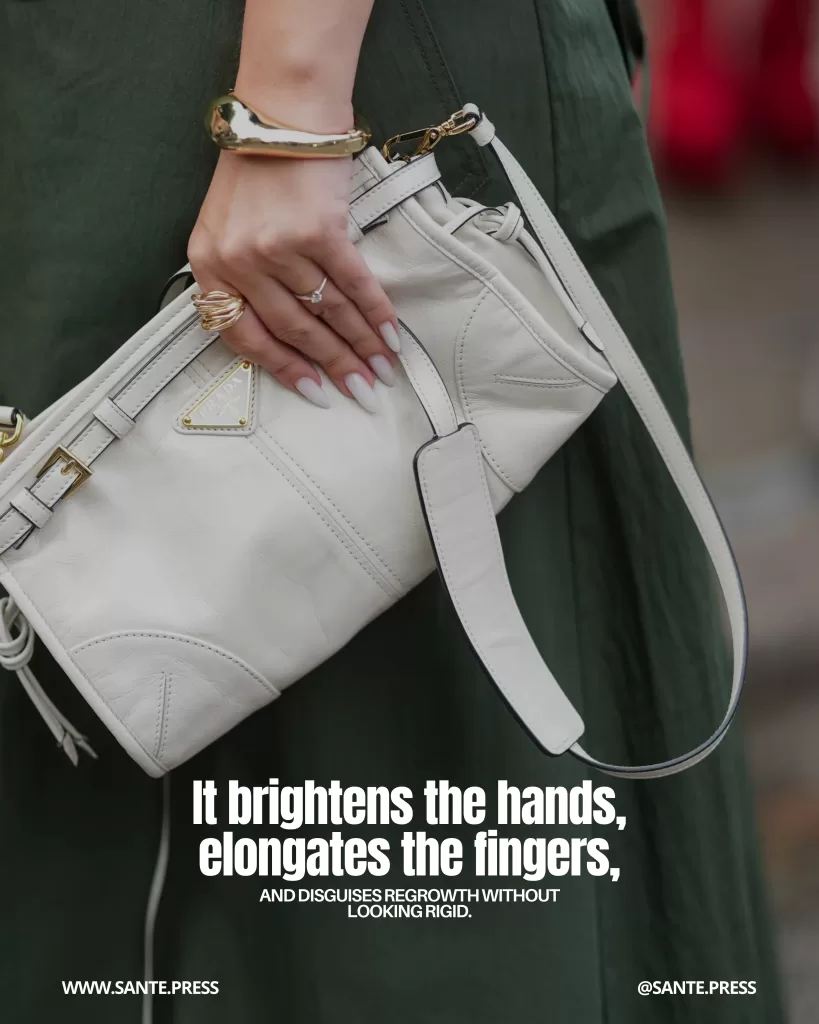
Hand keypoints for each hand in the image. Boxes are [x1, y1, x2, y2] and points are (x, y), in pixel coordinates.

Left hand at [187, 150, 400, 412]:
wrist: (282, 115)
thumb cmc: (257, 172)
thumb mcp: (227, 229)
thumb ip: (244, 280)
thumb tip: (289, 337)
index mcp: (210, 264)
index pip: (246, 335)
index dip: (285, 369)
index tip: (315, 392)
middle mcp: (240, 260)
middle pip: (294, 330)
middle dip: (333, 366)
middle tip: (360, 391)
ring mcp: (279, 247)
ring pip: (327, 312)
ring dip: (361, 346)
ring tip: (381, 370)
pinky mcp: (319, 230)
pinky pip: (353, 285)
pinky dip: (376, 313)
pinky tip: (390, 335)